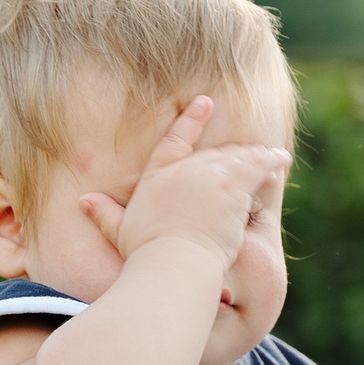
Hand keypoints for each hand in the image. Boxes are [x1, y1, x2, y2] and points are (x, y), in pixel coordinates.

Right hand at [76, 97, 289, 269]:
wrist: (172, 263)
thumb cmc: (145, 253)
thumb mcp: (119, 231)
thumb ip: (104, 213)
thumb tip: (82, 201)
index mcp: (158, 176)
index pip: (175, 140)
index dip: (191, 119)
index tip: (205, 101)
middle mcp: (185, 170)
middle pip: (214, 152)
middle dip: (233, 151)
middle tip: (251, 151)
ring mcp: (210, 176)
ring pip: (238, 158)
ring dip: (257, 156)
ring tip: (273, 156)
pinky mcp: (233, 188)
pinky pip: (257, 167)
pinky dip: (270, 162)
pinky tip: (281, 160)